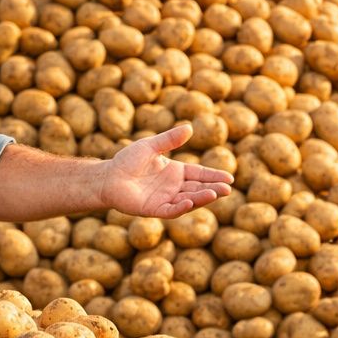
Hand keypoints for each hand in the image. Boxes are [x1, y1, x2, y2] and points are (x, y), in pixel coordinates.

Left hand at [100, 124, 233, 218]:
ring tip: (215, 194)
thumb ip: (169, 139)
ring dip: (201, 198)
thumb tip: (189, 127)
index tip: (229, 178)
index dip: (214, 176)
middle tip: (228, 189)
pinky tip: (190, 202)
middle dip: (213, 189)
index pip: (199, 174)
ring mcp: (165, 199)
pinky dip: (181, 207)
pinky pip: (170, 210)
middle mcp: (173, 187)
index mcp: (175, 172)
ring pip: (188, 200)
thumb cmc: (127, 161)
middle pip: (198, 189)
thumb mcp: (150, 146)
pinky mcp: (154, 209)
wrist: (108, 176)